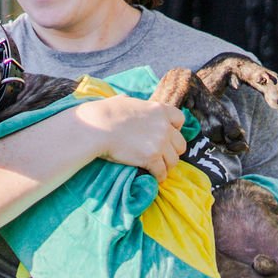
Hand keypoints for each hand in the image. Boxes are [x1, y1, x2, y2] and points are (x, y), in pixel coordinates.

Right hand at [72, 95, 187, 180]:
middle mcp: (164, 126)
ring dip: (166, 165)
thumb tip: (125, 100)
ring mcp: (159, 142)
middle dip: (173, 150)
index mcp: (159, 109)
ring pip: (174, 160)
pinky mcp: (151, 157)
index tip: (167, 135)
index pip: (180, 119)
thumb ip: (132, 103)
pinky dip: (159, 176)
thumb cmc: (104, 113)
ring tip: (159, 168)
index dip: (175, 129)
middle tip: (163, 155)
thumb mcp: (122, 101)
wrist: (96, 127)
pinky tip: (154, 177)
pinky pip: (162, 171)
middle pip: (180, 143)